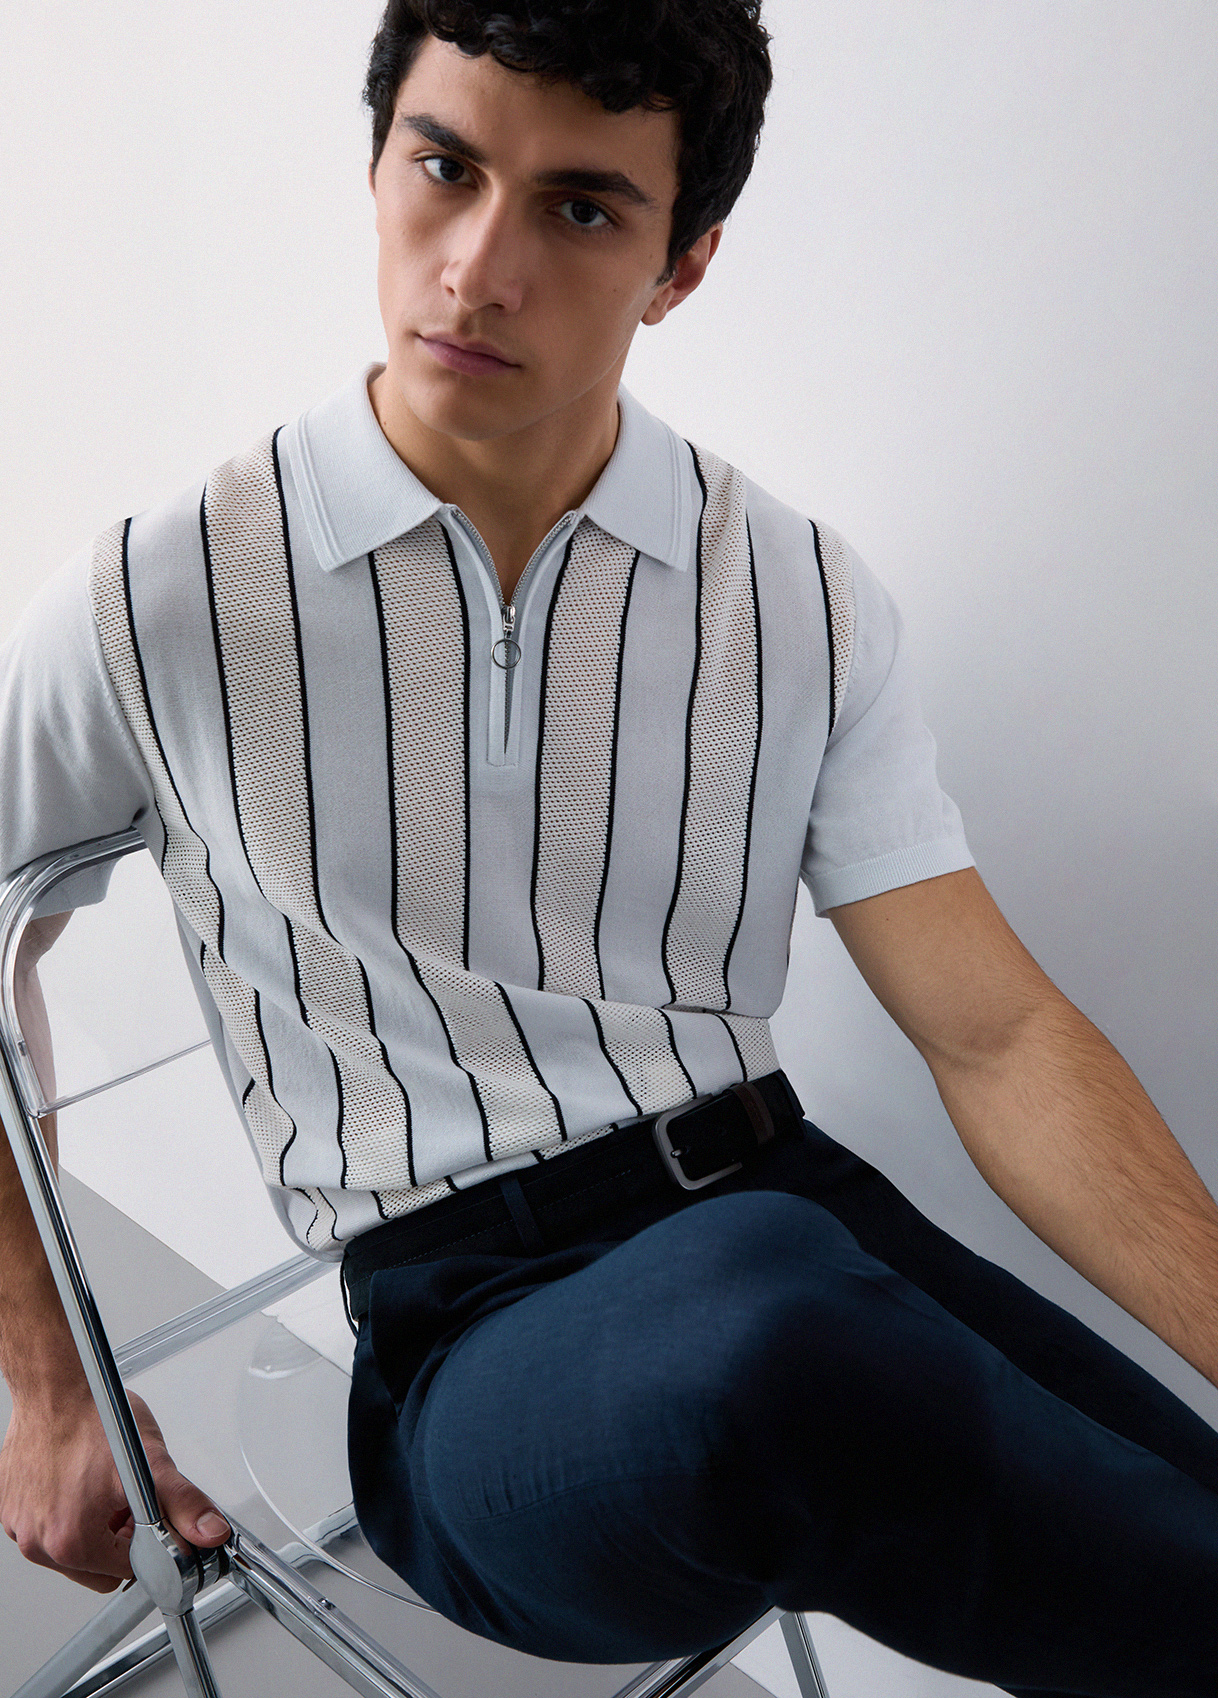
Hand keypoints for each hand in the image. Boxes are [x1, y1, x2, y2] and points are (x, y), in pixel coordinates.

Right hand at [0, 1385, 230, 1592]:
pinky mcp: (9, 1511)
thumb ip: (183, 1504)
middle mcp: (39, 1543)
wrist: (53, 1388)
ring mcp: (20, 1528)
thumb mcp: (151, 1464)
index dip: (146, 1544)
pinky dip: (66, 1515)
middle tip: (126, 1502)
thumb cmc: (93, 1418)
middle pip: (98, 1569)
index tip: (147, 1519)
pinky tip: (78, 1483)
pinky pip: (46, 1530)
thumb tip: (210, 1531)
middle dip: (119, 1541)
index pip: (126, 1571)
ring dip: (94, 1529)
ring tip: (102, 1488)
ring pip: (72, 1553)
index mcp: (72, 1542)